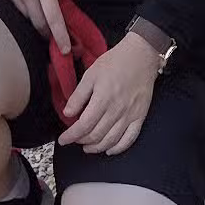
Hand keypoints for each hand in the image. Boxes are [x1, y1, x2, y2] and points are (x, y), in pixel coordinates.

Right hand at [0, 0, 76, 53]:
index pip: (53, 15)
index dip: (60, 35)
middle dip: (47, 33)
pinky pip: (15, 12)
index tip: (65, 49)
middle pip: (39, 23)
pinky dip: (23, 14)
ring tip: (40, 22)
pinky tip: (25, 9)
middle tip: (53, 37)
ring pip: (27, 19)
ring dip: (35, 23)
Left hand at [57, 32, 158, 155]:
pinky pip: (129, 139)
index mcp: (102, 99)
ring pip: (110, 141)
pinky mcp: (139, 117)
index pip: (83, 125)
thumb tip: (68, 113)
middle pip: (95, 135)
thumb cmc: (116, 62)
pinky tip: (109, 149)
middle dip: (82, 141)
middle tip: (75, 139)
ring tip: (87, 147)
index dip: (71, 136)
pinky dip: (118, 148)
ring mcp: (129, 116)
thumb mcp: (91, 74)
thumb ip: (78, 95)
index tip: (63, 139)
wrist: (141, 55)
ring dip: (96, 148)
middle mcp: (116, 110)